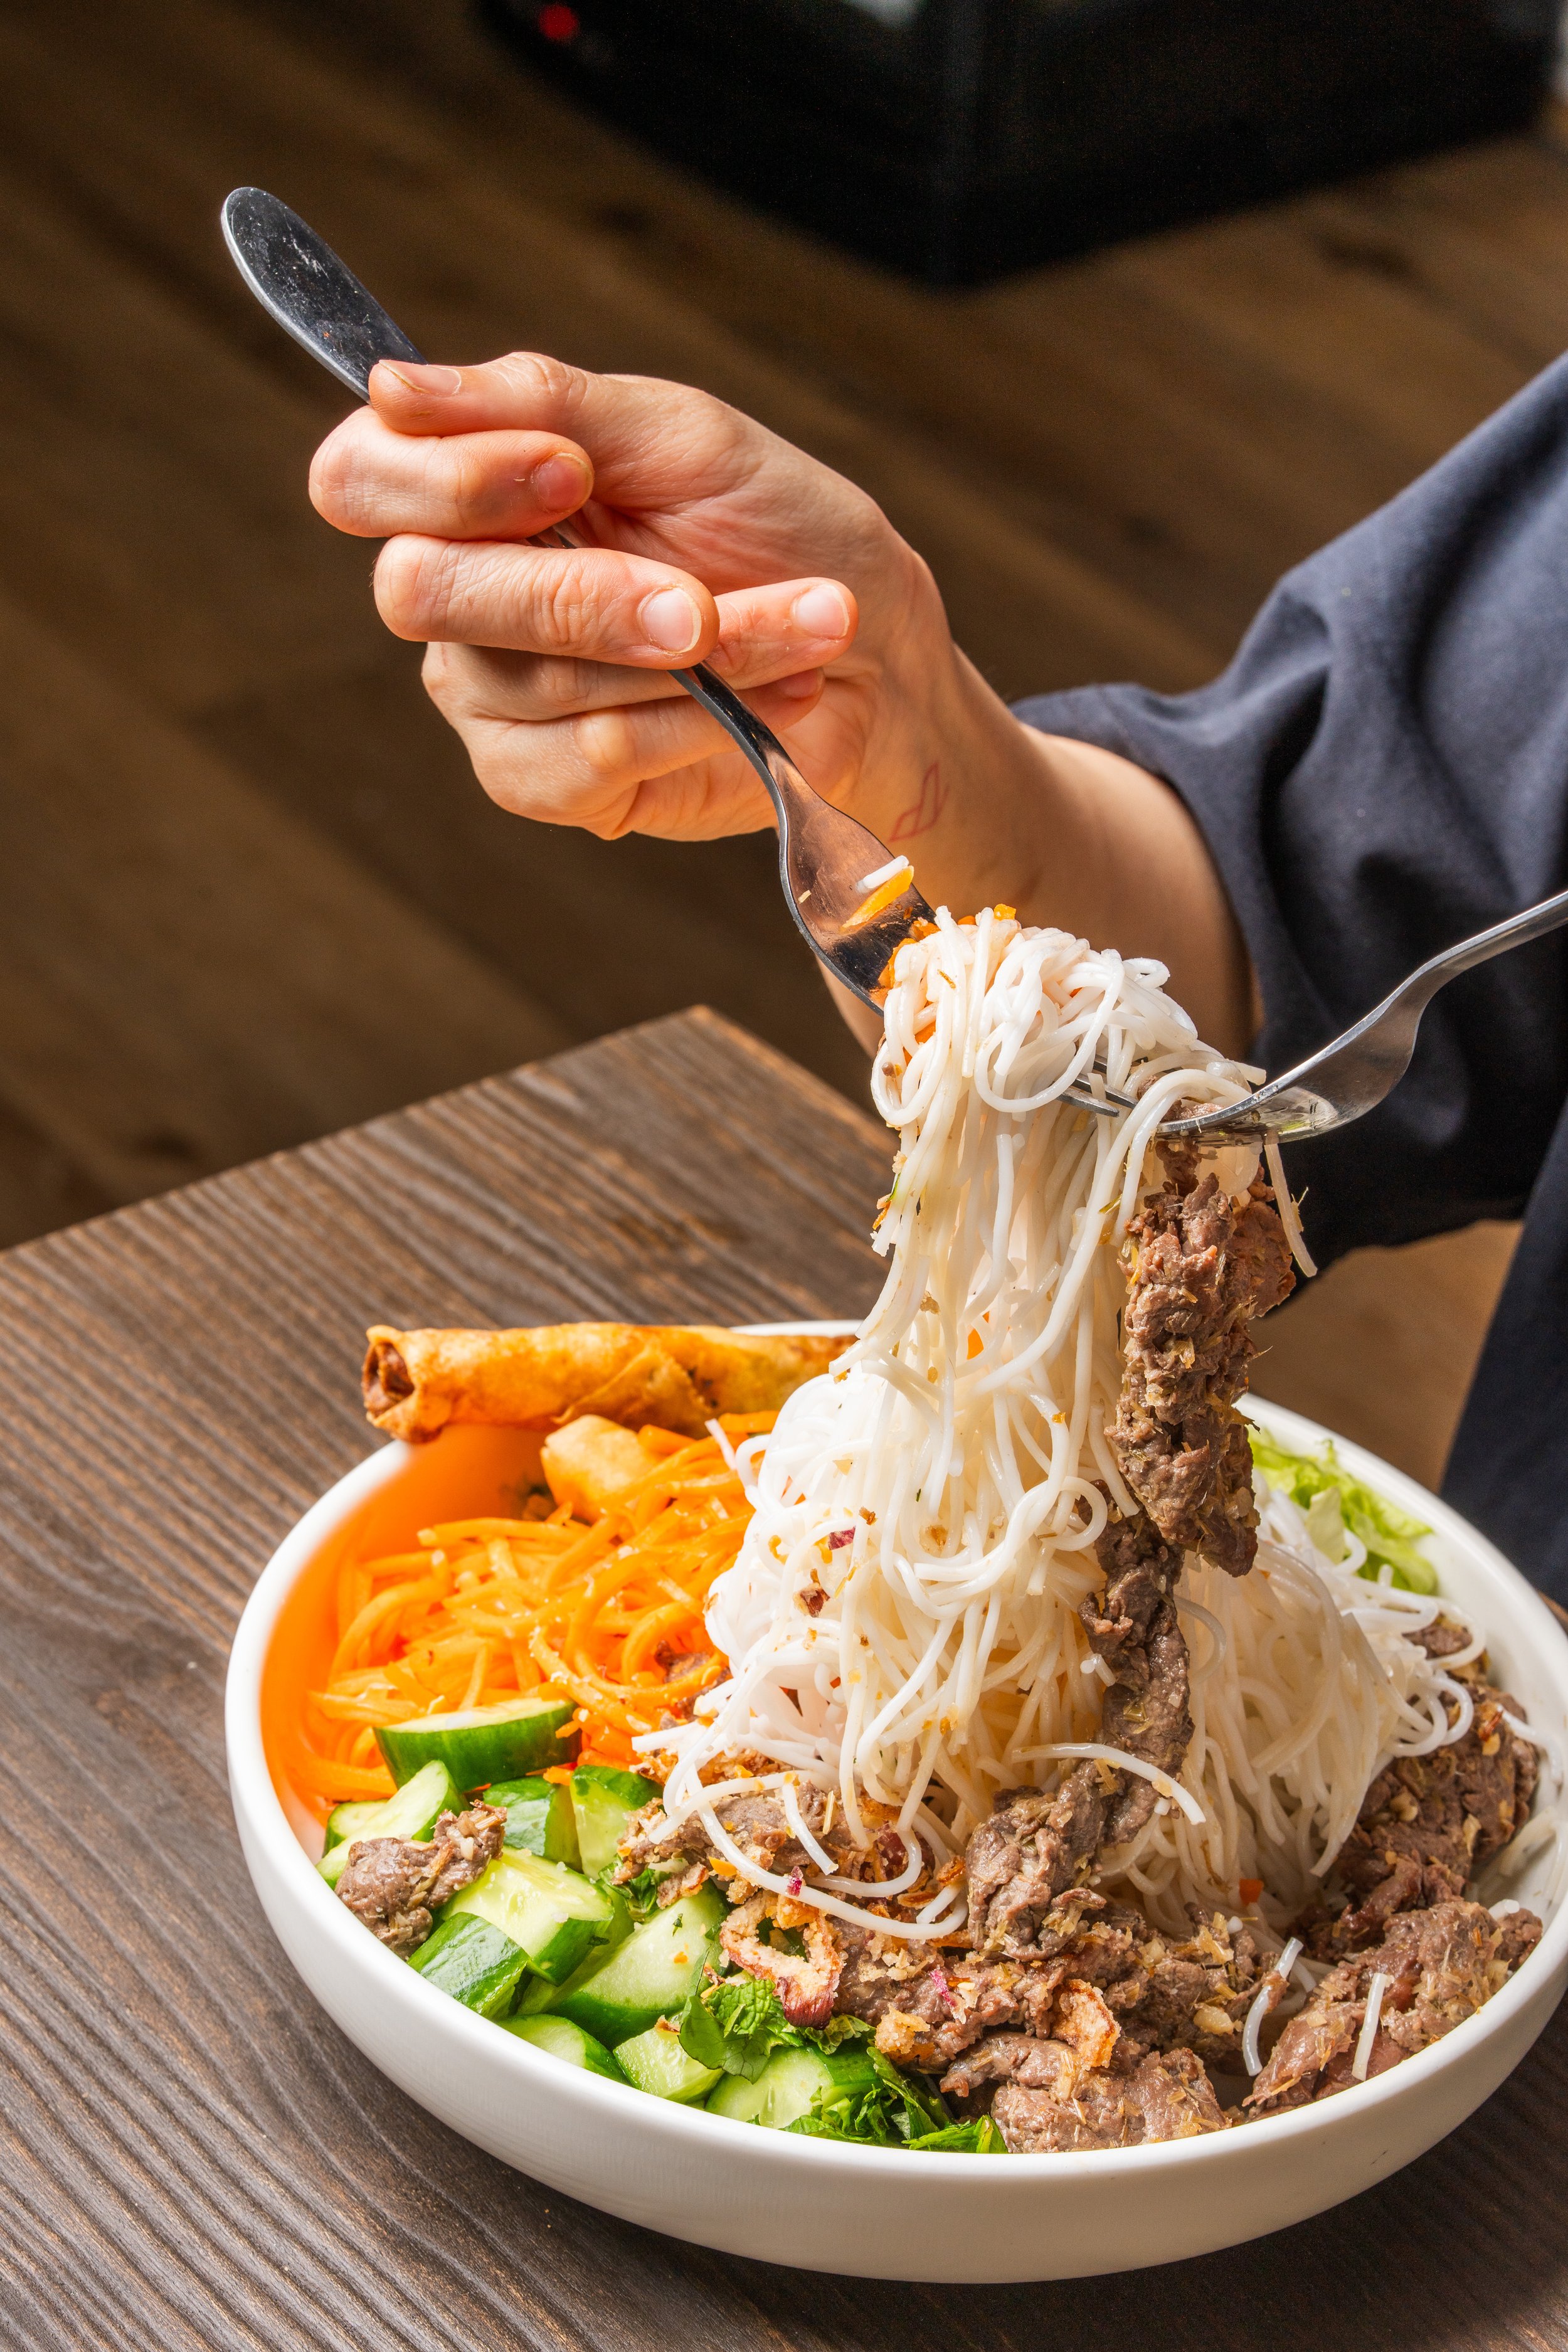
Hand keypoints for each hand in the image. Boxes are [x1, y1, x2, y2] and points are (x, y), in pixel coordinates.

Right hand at [309, 352, 970, 847]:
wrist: (881, 656)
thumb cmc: (782, 530)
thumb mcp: (680, 435)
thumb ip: (541, 402)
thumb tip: (392, 385)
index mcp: (468, 488)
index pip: (359, 476)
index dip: (444, 480)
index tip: (573, 471)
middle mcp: (459, 596)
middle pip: (422, 592)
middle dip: (581, 594)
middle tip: (701, 597)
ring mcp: (490, 698)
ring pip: (535, 681)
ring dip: (693, 659)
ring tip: (803, 631)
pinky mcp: (544, 784)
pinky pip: (583, 761)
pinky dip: (690, 729)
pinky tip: (771, 702)